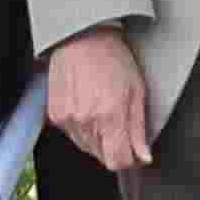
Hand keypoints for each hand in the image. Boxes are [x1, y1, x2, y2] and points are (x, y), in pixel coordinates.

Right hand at [47, 24, 152, 172]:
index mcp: (110, 117)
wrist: (82, 38)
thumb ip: (139, 129)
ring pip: (87, 148)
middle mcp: (86, 122)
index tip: (134, 152)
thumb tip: (143, 156)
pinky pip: (72, 135)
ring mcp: (68, 120)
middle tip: (119, 121)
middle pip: (102, 157)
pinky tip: (88, 107)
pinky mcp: (56, 116)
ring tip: (103, 110)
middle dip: (114, 146)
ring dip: (98, 138)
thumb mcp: (137, 91)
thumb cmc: (112, 59)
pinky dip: (82, 128)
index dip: (129, 160)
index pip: (117, 162)